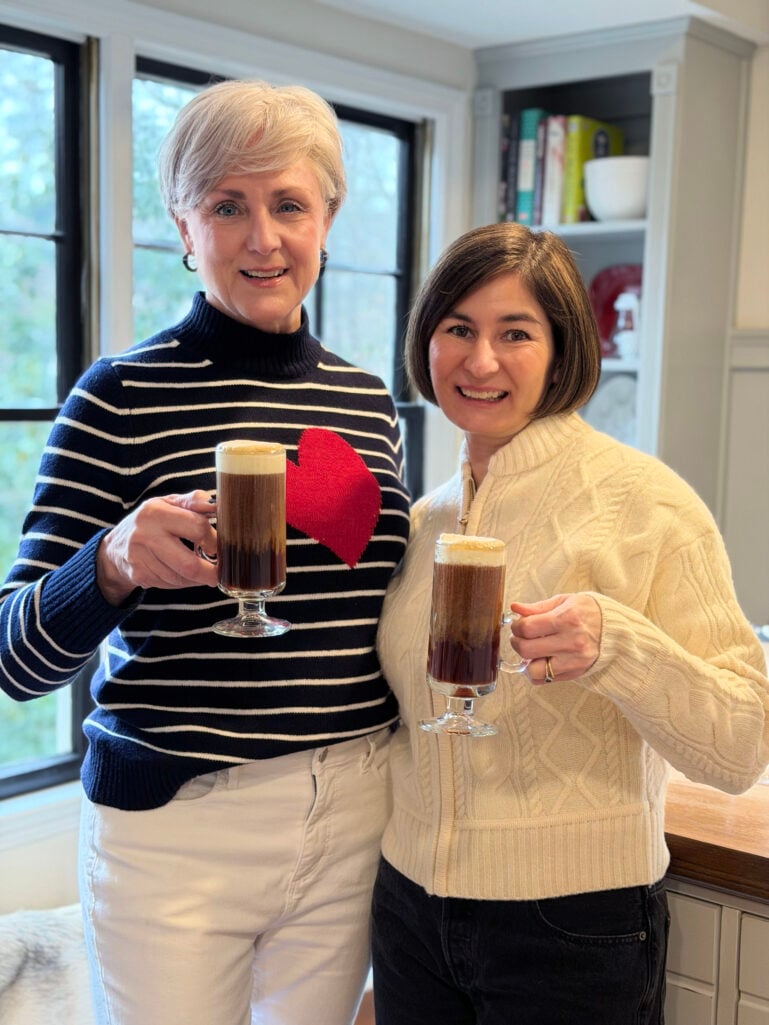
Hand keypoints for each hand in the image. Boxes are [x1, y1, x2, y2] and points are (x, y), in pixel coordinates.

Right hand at [96, 491, 217, 604]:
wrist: (116, 545)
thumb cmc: (151, 520)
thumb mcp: (169, 503)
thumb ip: (194, 501)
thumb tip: (217, 505)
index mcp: (155, 512)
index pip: (197, 527)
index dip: (213, 539)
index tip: (217, 545)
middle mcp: (145, 535)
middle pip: (189, 564)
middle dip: (210, 572)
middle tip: (219, 572)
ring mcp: (139, 558)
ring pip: (181, 578)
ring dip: (197, 578)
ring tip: (200, 569)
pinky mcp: (139, 576)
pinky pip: (171, 584)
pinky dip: (183, 582)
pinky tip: (182, 573)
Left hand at [508, 593, 601, 683]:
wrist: (616, 632)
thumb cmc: (590, 613)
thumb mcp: (565, 601)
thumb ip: (538, 607)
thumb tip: (515, 608)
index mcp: (567, 619)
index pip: (527, 628)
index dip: (516, 626)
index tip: (519, 625)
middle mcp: (571, 642)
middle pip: (526, 649)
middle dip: (517, 642)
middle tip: (521, 637)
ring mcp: (573, 661)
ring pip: (533, 670)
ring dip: (526, 661)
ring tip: (531, 651)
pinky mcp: (574, 673)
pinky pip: (544, 680)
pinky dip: (536, 672)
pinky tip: (540, 660)